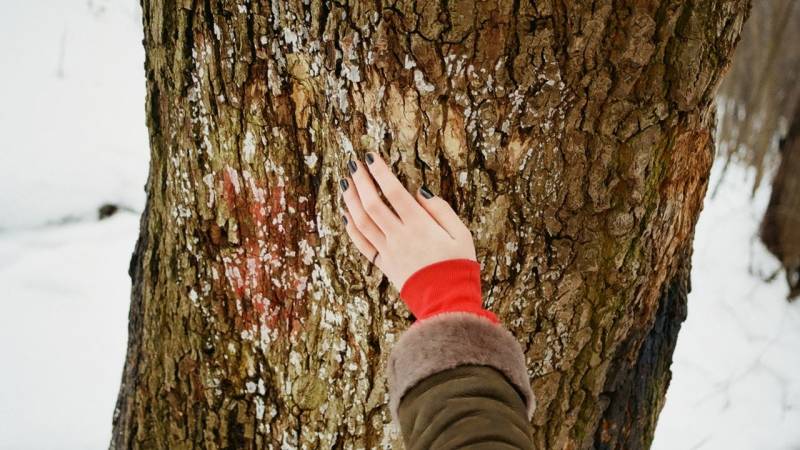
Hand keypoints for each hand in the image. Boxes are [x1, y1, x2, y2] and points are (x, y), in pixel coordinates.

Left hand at [339, 152, 477, 290]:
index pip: (394, 192)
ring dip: (351, 200)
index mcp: (420, 225)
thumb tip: (420, 192)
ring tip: (346, 183)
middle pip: (372, 204)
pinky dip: (351, 228)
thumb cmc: (458, 265)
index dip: (380, 173)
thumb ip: (441, 210)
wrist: (447, 301)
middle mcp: (399, 236)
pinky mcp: (384, 264)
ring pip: (362, 222)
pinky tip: (346, 214)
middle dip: (361, 181)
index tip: (371, 157)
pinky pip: (362, 244)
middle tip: (353, 164)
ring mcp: (389, 251)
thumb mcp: (461, 233)